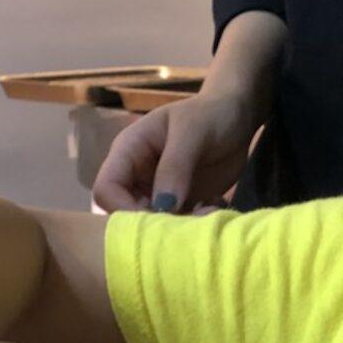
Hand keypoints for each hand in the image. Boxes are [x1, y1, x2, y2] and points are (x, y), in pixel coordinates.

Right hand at [92, 88, 262, 212]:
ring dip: (178, 228)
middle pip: (125, 213)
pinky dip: (193, 226)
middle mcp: (136, 175)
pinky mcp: (179, 203)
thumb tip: (162, 207)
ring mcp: (157, 191)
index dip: (122, 209)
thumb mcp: (193, 132)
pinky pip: (176, 226)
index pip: (106, 188)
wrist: (237, 116)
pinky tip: (215, 207)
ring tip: (211, 211)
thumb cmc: (210, 114)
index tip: (159, 218)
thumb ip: (175, 166)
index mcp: (129, 151)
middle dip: (155, 224)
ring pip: (152, 224)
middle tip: (193, 219)